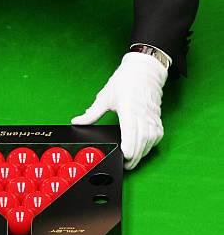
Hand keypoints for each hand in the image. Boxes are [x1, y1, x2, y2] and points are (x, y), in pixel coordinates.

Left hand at [71, 52, 167, 169]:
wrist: (146, 68)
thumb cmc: (126, 80)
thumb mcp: (105, 96)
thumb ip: (92, 113)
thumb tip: (77, 122)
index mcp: (129, 109)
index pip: (131, 133)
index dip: (129, 147)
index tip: (125, 156)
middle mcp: (143, 115)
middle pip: (141, 142)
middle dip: (135, 157)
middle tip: (126, 165)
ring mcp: (152, 117)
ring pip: (150, 141)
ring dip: (143, 153)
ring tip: (133, 160)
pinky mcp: (157, 118)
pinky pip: (156, 136)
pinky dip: (151, 145)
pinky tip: (144, 148)